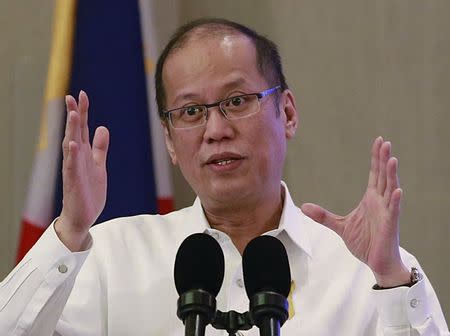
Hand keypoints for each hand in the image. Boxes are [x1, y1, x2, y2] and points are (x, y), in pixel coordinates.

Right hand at [55, 91, 109, 250]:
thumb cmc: (89, 191)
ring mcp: (74, 169)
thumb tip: (103, 127)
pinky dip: (72, 154)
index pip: (82, 128)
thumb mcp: (99, 165)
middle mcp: (76, 158)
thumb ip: (100, 148)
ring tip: (72, 113)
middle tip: (74, 96)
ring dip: (71, 130)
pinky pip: (72, 166)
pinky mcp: (74, 182)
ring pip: (71, 145)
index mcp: (83, 153)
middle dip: (74, 114)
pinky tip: (73, 143)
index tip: (82, 95)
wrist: (83, 216)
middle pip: (75, 132)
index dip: (83, 112)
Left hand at [301, 137, 409, 286]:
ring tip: (392, 159)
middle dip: (384, 159)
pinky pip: (394, 210)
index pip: (374, 174)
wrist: (378, 262)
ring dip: (391, 175)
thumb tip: (304, 207)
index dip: (376, 158)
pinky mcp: (390, 225)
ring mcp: (387, 212)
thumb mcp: (340, 226)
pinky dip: (395, 200)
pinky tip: (397, 190)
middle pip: (383, 176)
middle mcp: (380, 202)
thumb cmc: (365, 242)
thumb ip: (323, 216)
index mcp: (370, 199)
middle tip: (385, 142)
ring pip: (390, 189)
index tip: (378, 142)